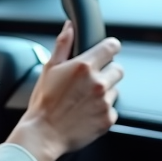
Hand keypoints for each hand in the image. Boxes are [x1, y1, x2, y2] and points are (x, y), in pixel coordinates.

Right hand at [5, 21, 122, 160]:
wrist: (44, 134)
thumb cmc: (44, 103)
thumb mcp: (49, 69)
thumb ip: (63, 45)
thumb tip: (69, 27)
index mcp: (84, 66)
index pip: (112, 47)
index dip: (110, 47)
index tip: (108, 51)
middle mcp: (98, 83)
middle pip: (117, 69)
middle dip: (106, 72)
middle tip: (89, 82)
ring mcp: (105, 102)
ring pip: (115, 90)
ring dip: (104, 93)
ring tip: (84, 100)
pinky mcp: (108, 119)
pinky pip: (112, 110)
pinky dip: (102, 111)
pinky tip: (86, 113)